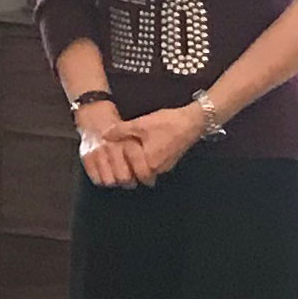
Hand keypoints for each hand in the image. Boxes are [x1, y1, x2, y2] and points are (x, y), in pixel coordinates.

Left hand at [79, 104, 200, 187]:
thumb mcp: (140, 124)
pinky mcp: (171, 161)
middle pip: (141, 177)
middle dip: (131, 171)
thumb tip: (105, 135)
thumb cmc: (167, 123)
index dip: (122, 172)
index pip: (133, 177)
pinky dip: (149, 161)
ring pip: (149, 172)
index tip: (114, 165)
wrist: (192, 121)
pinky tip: (144, 149)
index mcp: (150, 163)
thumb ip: (121, 130)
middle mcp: (159, 169)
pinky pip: (156, 166)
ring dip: (140, 166)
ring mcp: (167, 166)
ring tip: (130, 155)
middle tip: (121, 162)